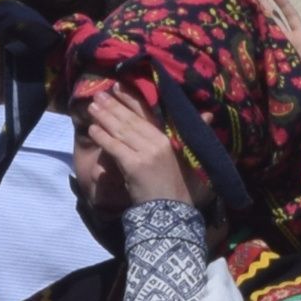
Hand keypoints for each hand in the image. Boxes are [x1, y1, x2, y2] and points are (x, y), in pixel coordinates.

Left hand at [77, 83, 195, 204]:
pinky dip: (103, 137)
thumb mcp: (187, 158)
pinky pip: (115, 147)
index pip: (147, 114)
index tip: (117, 88)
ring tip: (92, 107)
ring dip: (104, 117)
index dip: (131, 100)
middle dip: (113, 106)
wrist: (173, 212)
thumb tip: (209, 114)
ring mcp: (146, 153)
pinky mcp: (134, 165)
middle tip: (98, 95)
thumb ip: (190, 134)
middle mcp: (158, 142)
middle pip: (131, 120)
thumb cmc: (177, 187)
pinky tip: (93, 129)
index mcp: (170, 138)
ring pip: (121, 131)